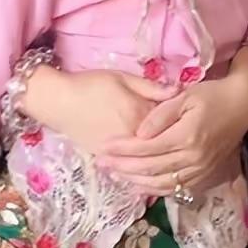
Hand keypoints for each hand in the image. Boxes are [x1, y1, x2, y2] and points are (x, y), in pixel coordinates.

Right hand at [23, 67, 176, 154]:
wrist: (59, 102)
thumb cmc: (90, 85)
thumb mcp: (121, 77)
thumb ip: (151, 87)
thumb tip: (179, 91)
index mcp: (139, 114)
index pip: (169, 122)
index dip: (179, 120)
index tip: (188, 117)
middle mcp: (133, 137)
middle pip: (162, 145)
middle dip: (175, 144)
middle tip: (185, 141)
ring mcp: (120, 152)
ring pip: (149, 162)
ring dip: (164, 161)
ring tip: (176, 159)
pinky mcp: (108, 159)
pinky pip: (132, 169)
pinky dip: (145, 170)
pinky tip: (155, 169)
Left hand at [99, 74, 247, 193]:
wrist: (243, 105)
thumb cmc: (211, 95)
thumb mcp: (184, 97)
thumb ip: (160, 114)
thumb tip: (139, 132)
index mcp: (187, 136)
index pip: (147, 148)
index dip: (124, 149)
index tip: (104, 147)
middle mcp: (193, 157)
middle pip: (152, 168)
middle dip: (124, 167)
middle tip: (101, 164)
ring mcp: (201, 169)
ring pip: (163, 183)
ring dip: (137, 182)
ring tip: (116, 175)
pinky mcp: (205, 174)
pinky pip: (178, 188)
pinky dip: (157, 189)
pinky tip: (141, 186)